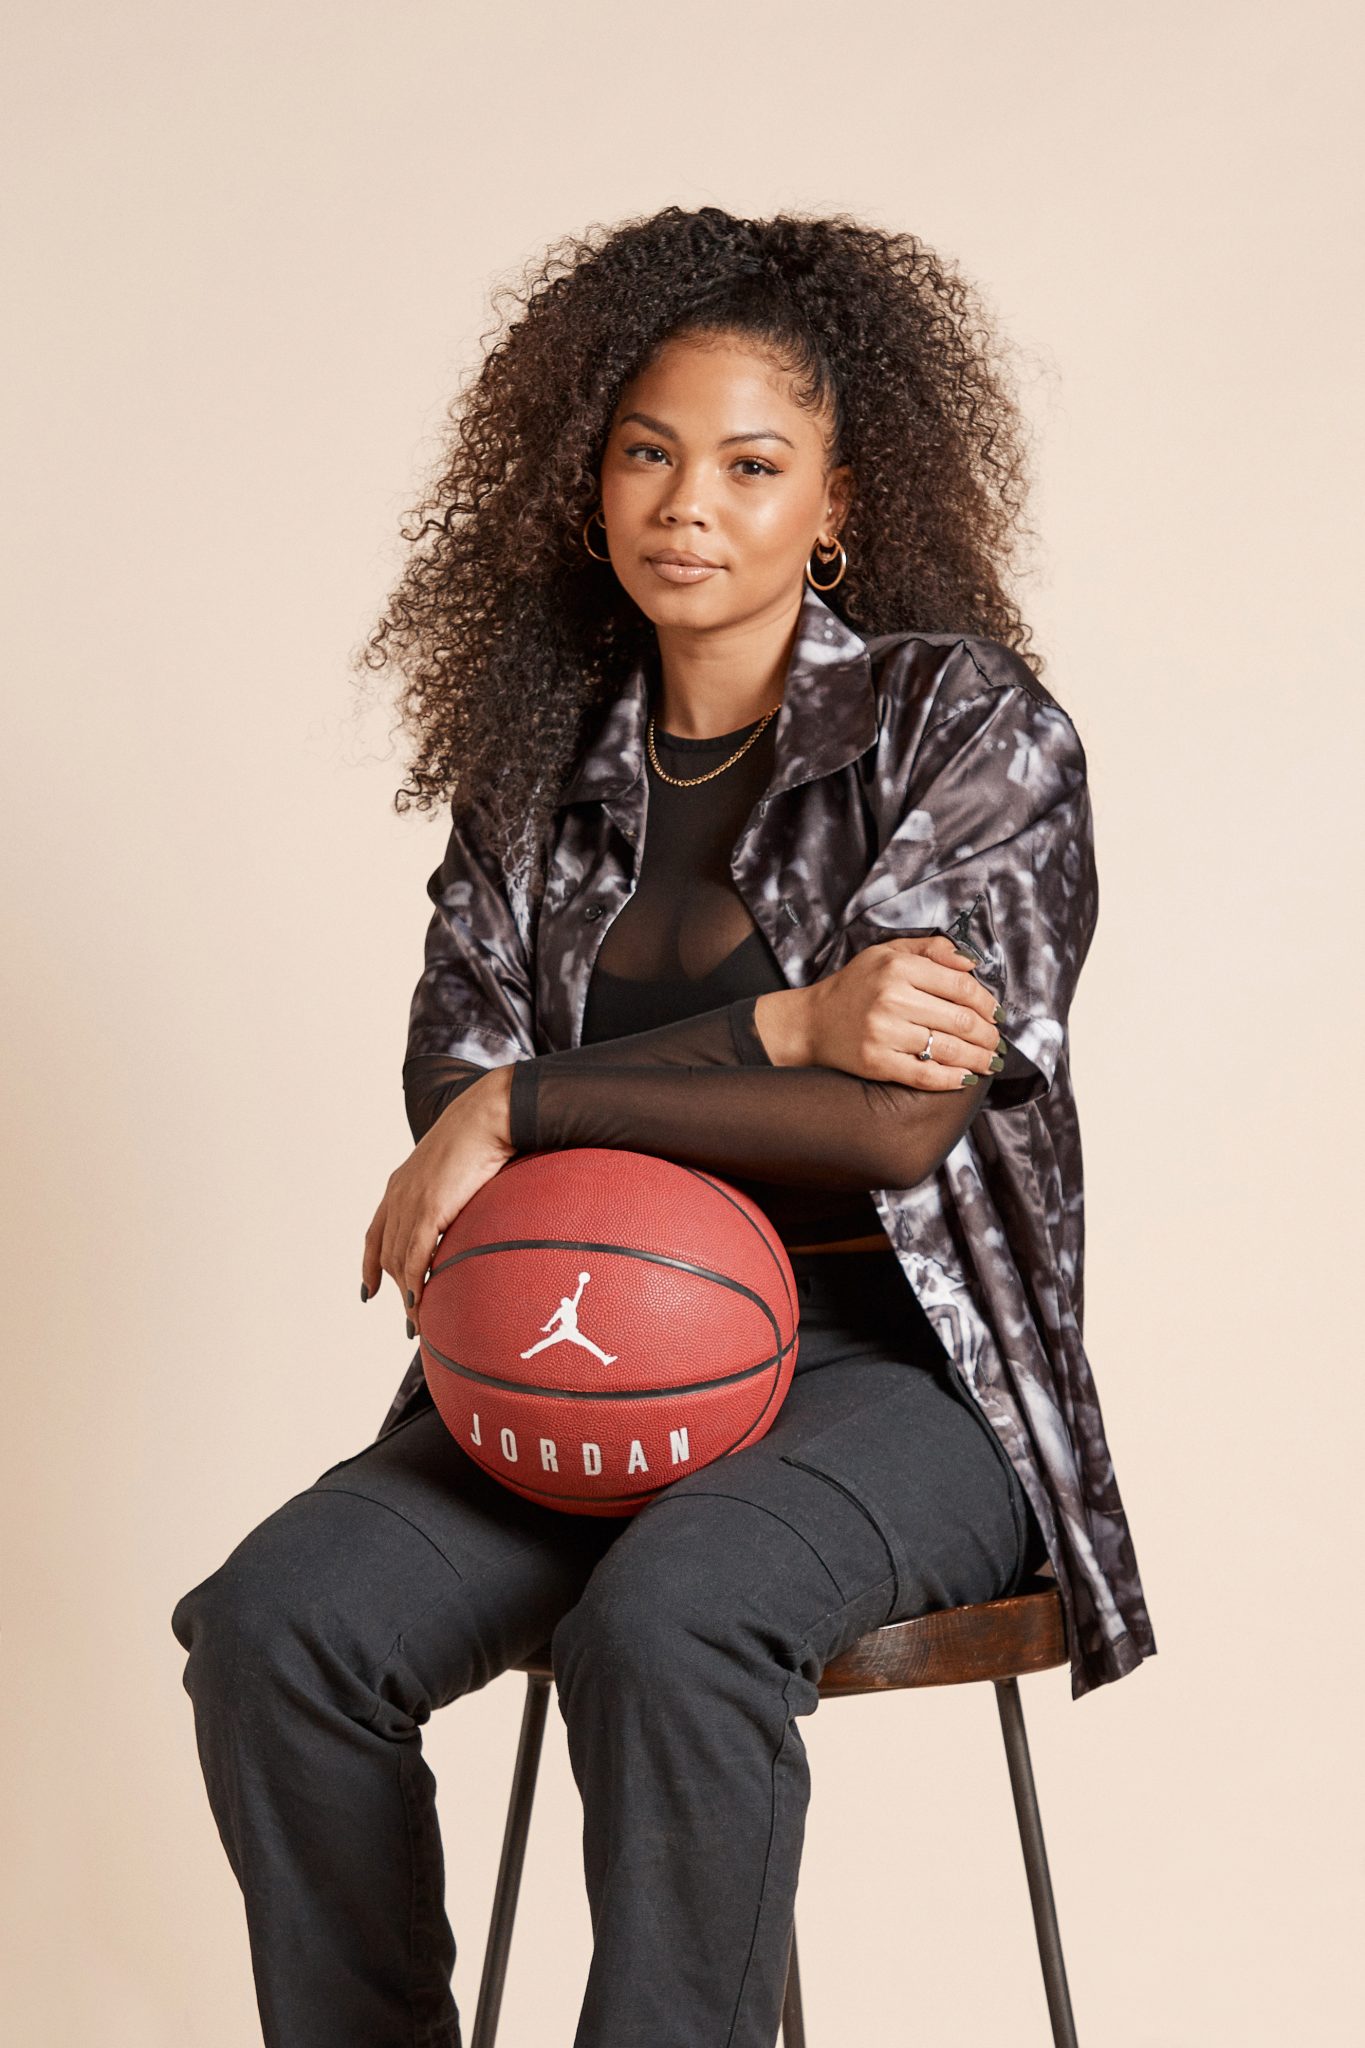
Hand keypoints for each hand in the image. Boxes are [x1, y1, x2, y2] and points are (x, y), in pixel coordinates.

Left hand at [361, 1066, 516, 1332]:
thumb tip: (467, 1206)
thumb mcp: (458, 1167)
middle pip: (385, 1254)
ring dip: (406, 1295)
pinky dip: (414, 1283)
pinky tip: (419, 1302)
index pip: (375, 1233)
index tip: (369, 1291)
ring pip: (398, 1261)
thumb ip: (452, 1190)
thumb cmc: (483, 1135)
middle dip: (392, 1288)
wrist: (488, 1116)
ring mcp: (411, 1202)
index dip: (370, 1265)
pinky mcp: (429, 1209)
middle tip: (409, 1318)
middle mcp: (398, 1195)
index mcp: (401, 1184)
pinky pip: (415, 1257)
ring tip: (418, 1321)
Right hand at [757, 935, 1004, 1088]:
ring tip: (989, 1061)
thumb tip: (972, 962)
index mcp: (898, 968)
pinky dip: (952, 1079)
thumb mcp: (888, 953)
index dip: (986, 1003)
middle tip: (996, 1042)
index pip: (961, 987)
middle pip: (960, 1020)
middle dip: (987, 1035)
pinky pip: (925, 1075)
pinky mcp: (877, 1062)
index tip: (995, 1014)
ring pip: (947, 1049)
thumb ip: (932, 950)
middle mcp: (892, 999)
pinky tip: (965, 1078)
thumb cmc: (855, 986)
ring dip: (977, 1059)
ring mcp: (884, 1033)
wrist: (812, 1022)